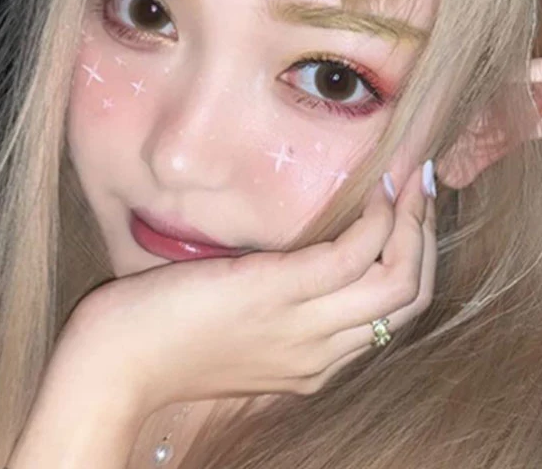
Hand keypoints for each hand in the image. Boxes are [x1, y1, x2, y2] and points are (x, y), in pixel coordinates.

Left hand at [63, 162, 437, 417]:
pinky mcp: (280, 292)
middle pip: (410, 297)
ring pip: (400, 279)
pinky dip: (379, 218)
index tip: (411, 212)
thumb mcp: (239, 327)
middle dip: (426, 235)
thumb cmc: (165, 338)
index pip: (392, 314)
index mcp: (315, 361)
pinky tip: (378, 185)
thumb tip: (297, 253)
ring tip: (412, 175)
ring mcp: (306, 327)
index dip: (413, 258)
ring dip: (415, 219)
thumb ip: (279, 304)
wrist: (114, 368)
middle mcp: (324, 352)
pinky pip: (357, 253)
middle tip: (422, 184)